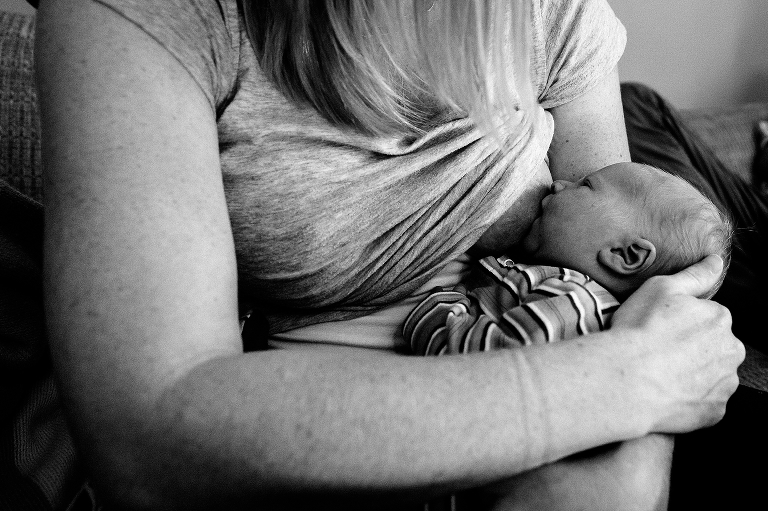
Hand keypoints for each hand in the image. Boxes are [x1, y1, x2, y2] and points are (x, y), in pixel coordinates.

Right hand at [610, 255, 744, 433]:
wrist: (627, 379)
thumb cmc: (640, 330)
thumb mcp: (662, 288)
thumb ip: (695, 275)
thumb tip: (717, 260)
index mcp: (720, 319)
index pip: (706, 317)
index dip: (679, 322)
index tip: (658, 328)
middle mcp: (732, 351)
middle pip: (713, 347)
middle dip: (692, 349)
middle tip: (658, 351)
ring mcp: (725, 384)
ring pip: (711, 375)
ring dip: (693, 374)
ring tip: (660, 373)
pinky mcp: (716, 412)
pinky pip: (705, 402)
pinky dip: (689, 398)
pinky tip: (666, 393)